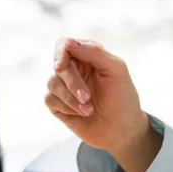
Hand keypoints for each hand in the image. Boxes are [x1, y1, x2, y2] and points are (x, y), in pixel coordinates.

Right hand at [45, 38, 150, 155]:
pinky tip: (82, 113)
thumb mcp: (116, 69)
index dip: (60, 53)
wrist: (122, 129)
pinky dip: (66, 107)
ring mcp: (64, 87)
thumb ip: (94, 52)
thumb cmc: (123, 97)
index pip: (65, 44)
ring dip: (71, 98)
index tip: (61, 66)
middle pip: (59, 66)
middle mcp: (74, 69)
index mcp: (88, 56)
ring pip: (52, 83)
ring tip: (90, 109)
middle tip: (88, 97)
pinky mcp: (58, 104)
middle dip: (73, 82)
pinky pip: (49, 99)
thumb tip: (67, 42)